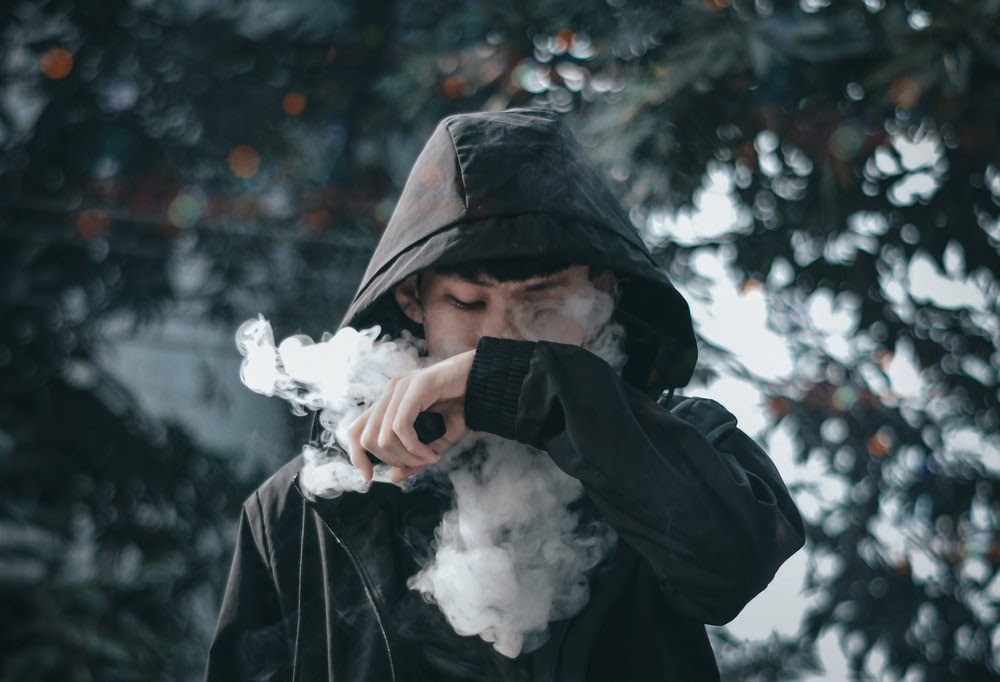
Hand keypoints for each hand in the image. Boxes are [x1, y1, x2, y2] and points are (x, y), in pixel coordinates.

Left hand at [346, 350, 473, 481]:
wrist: (486, 380)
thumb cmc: (462, 406)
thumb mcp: (436, 439)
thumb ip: (413, 457)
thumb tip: (393, 478)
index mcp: (389, 401)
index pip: (355, 430)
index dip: (356, 456)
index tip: (368, 477)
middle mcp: (390, 392)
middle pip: (368, 439)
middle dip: (392, 461)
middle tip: (419, 464)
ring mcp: (401, 387)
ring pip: (384, 436)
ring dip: (407, 457)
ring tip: (429, 459)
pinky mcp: (416, 386)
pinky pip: (402, 427)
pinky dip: (416, 448)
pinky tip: (433, 453)